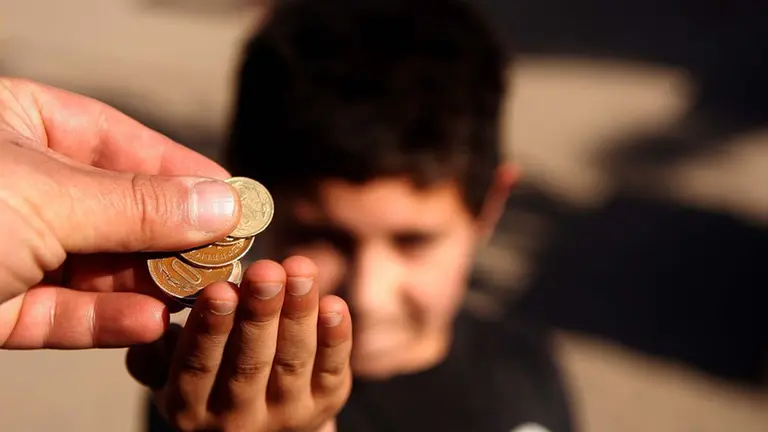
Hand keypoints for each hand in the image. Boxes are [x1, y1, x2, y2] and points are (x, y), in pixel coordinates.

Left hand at [0, 78, 239, 348]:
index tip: (235, 200)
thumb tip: (225, 203)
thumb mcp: (48, 198)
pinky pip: (63, 311)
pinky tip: (151, 323)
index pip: (118, 141)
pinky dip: (108, 319)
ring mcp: (6, 247)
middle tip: (230, 257)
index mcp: (16, 125)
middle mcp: (18, 184)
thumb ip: (140, 206)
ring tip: (204, 294)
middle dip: (172, 238)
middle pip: (115, 209)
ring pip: (95, 266)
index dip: (181, 171)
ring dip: (149, 284)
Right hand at [127, 256, 351, 431]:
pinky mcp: (325, 404)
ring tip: (301, 270)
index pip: (199, 367)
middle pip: (250, 363)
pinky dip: (335, 337)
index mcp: (190, 406)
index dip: (211, 328)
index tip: (219, 288)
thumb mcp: (171, 375)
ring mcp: (286, 414)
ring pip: (292, 362)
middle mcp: (237, 418)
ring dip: (299, 313)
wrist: (261, 426)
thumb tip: (148, 317)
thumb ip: (157, 350)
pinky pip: (333, 370)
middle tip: (266, 271)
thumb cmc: (211, 380)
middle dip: (259, 313)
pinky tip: (333, 304)